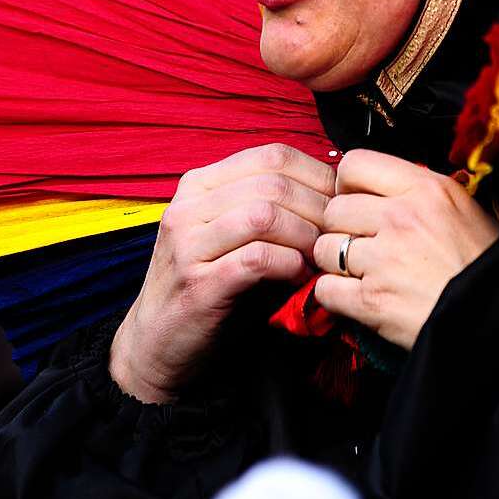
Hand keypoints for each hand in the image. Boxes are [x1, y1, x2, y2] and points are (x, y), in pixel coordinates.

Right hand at [110, 143, 334, 402]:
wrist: (157, 343)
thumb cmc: (210, 285)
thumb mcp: (233, 235)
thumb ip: (270, 209)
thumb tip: (336, 193)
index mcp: (199, 184)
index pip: (271, 155)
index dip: (316, 174)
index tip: (341, 201)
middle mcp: (189, 206)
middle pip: (273, 181)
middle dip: (317, 206)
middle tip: (337, 233)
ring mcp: (188, 244)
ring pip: (265, 214)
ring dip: (305, 235)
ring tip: (319, 255)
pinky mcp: (199, 284)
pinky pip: (257, 258)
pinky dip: (289, 264)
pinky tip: (298, 276)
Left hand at [313, 149, 498, 349]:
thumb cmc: (488, 264)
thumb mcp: (462, 207)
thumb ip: (417, 193)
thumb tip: (377, 189)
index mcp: (425, 188)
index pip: (354, 163)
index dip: (346, 183)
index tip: (354, 199)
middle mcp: (400, 217)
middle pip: (333, 209)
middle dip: (339, 227)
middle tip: (358, 243)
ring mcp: (385, 260)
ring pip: (324, 248)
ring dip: (334, 262)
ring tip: (359, 272)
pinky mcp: (374, 301)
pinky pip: (325, 289)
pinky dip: (333, 295)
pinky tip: (353, 297)